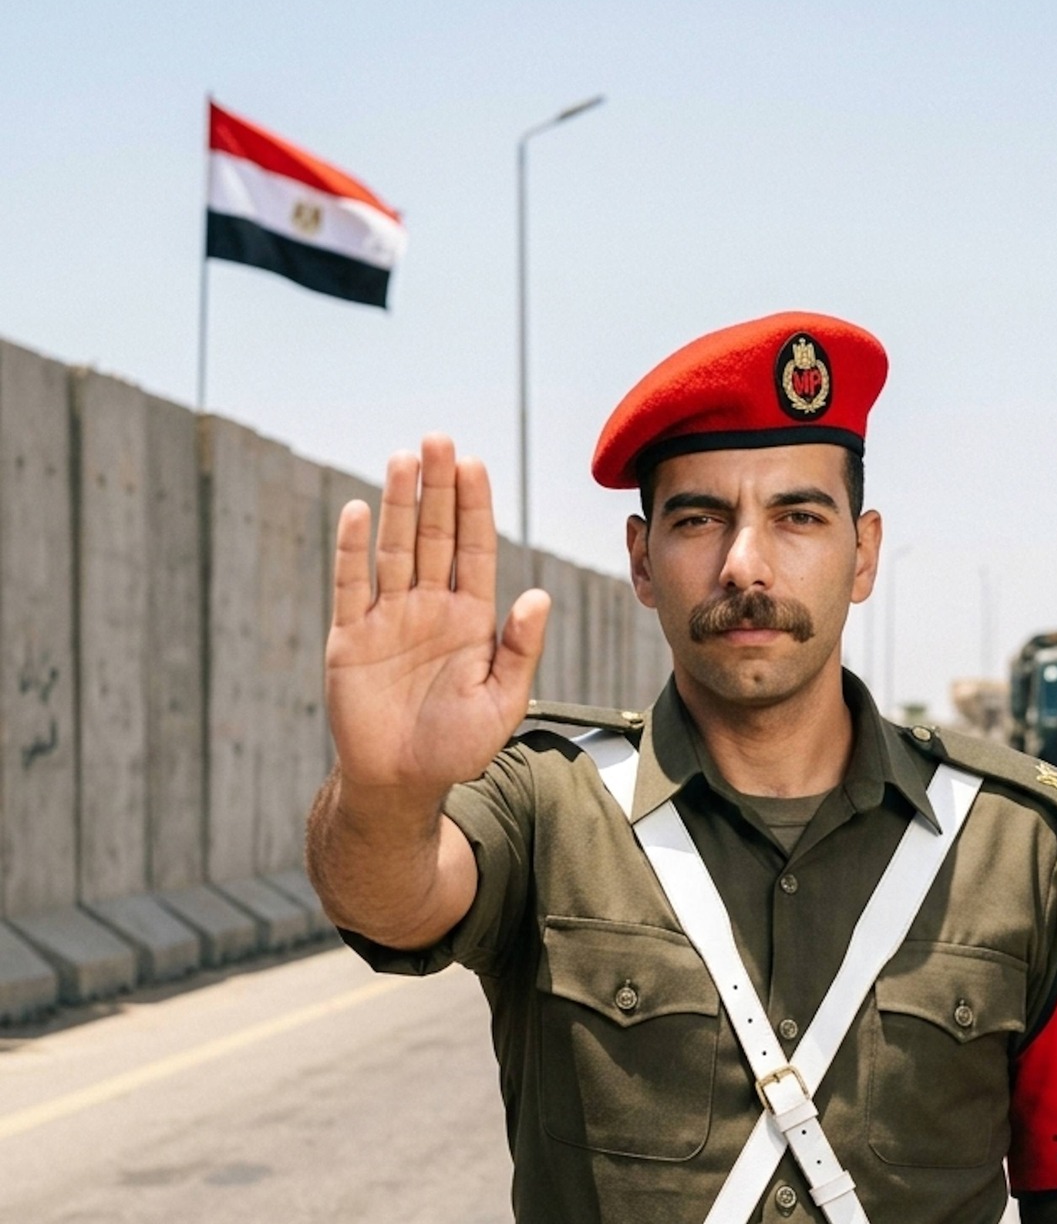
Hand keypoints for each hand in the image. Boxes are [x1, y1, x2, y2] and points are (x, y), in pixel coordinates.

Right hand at [326, 435, 549, 796]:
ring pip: (395, 549)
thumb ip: (519, 650)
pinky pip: (351, 584)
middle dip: (438, 489)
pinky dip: (353, 549)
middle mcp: (430, 608)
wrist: (400, 783)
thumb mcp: (502, 703)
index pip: (474, 550)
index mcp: (470, 620)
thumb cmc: (456, 748)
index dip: (474, 508)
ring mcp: (388, 619)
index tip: (475, 465)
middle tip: (440, 440)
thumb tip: (538, 596)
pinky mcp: (351, 636)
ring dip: (399, 505)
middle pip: (434, 536)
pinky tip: (361, 511)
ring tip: (404, 459)